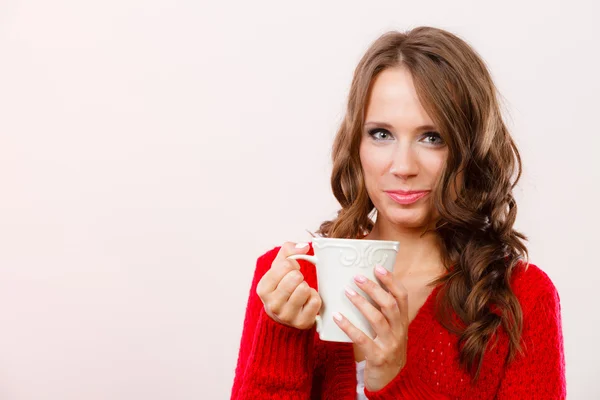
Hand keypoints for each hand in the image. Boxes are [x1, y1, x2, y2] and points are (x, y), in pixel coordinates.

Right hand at [256, 241, 321, 329]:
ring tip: (300, 292)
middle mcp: (272, 304)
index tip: (290, 271)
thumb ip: (288, 251)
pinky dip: (314, 298)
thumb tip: (304, 247)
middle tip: (295, 283)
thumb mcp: (278, 268)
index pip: (285, 265)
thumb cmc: (281, 288)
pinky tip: (306, 302)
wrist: (283, 317)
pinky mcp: (302, 323)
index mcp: (263, 289)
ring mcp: (287, 316)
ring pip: (305, 289)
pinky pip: (315, 301)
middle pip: (296, 277)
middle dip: (299, 276)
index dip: (292, 264)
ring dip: (306, 287)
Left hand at [333, 265, 408, 391]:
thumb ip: (383, 313)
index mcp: (403, 322)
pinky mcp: (378, 357)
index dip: (391, 280)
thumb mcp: (392, 331)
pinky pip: (363, 339)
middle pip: (390, 304)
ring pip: (378, 319)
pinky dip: (349, 327)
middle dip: (374, 288)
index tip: (378, 267)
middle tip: (357, 277)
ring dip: (362, 303)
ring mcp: (390, 344)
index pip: (402, 296)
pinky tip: (337, 317)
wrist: (392, 382)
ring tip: (347, 292)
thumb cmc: (387, 350)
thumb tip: (365, 288)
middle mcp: (399, 331)